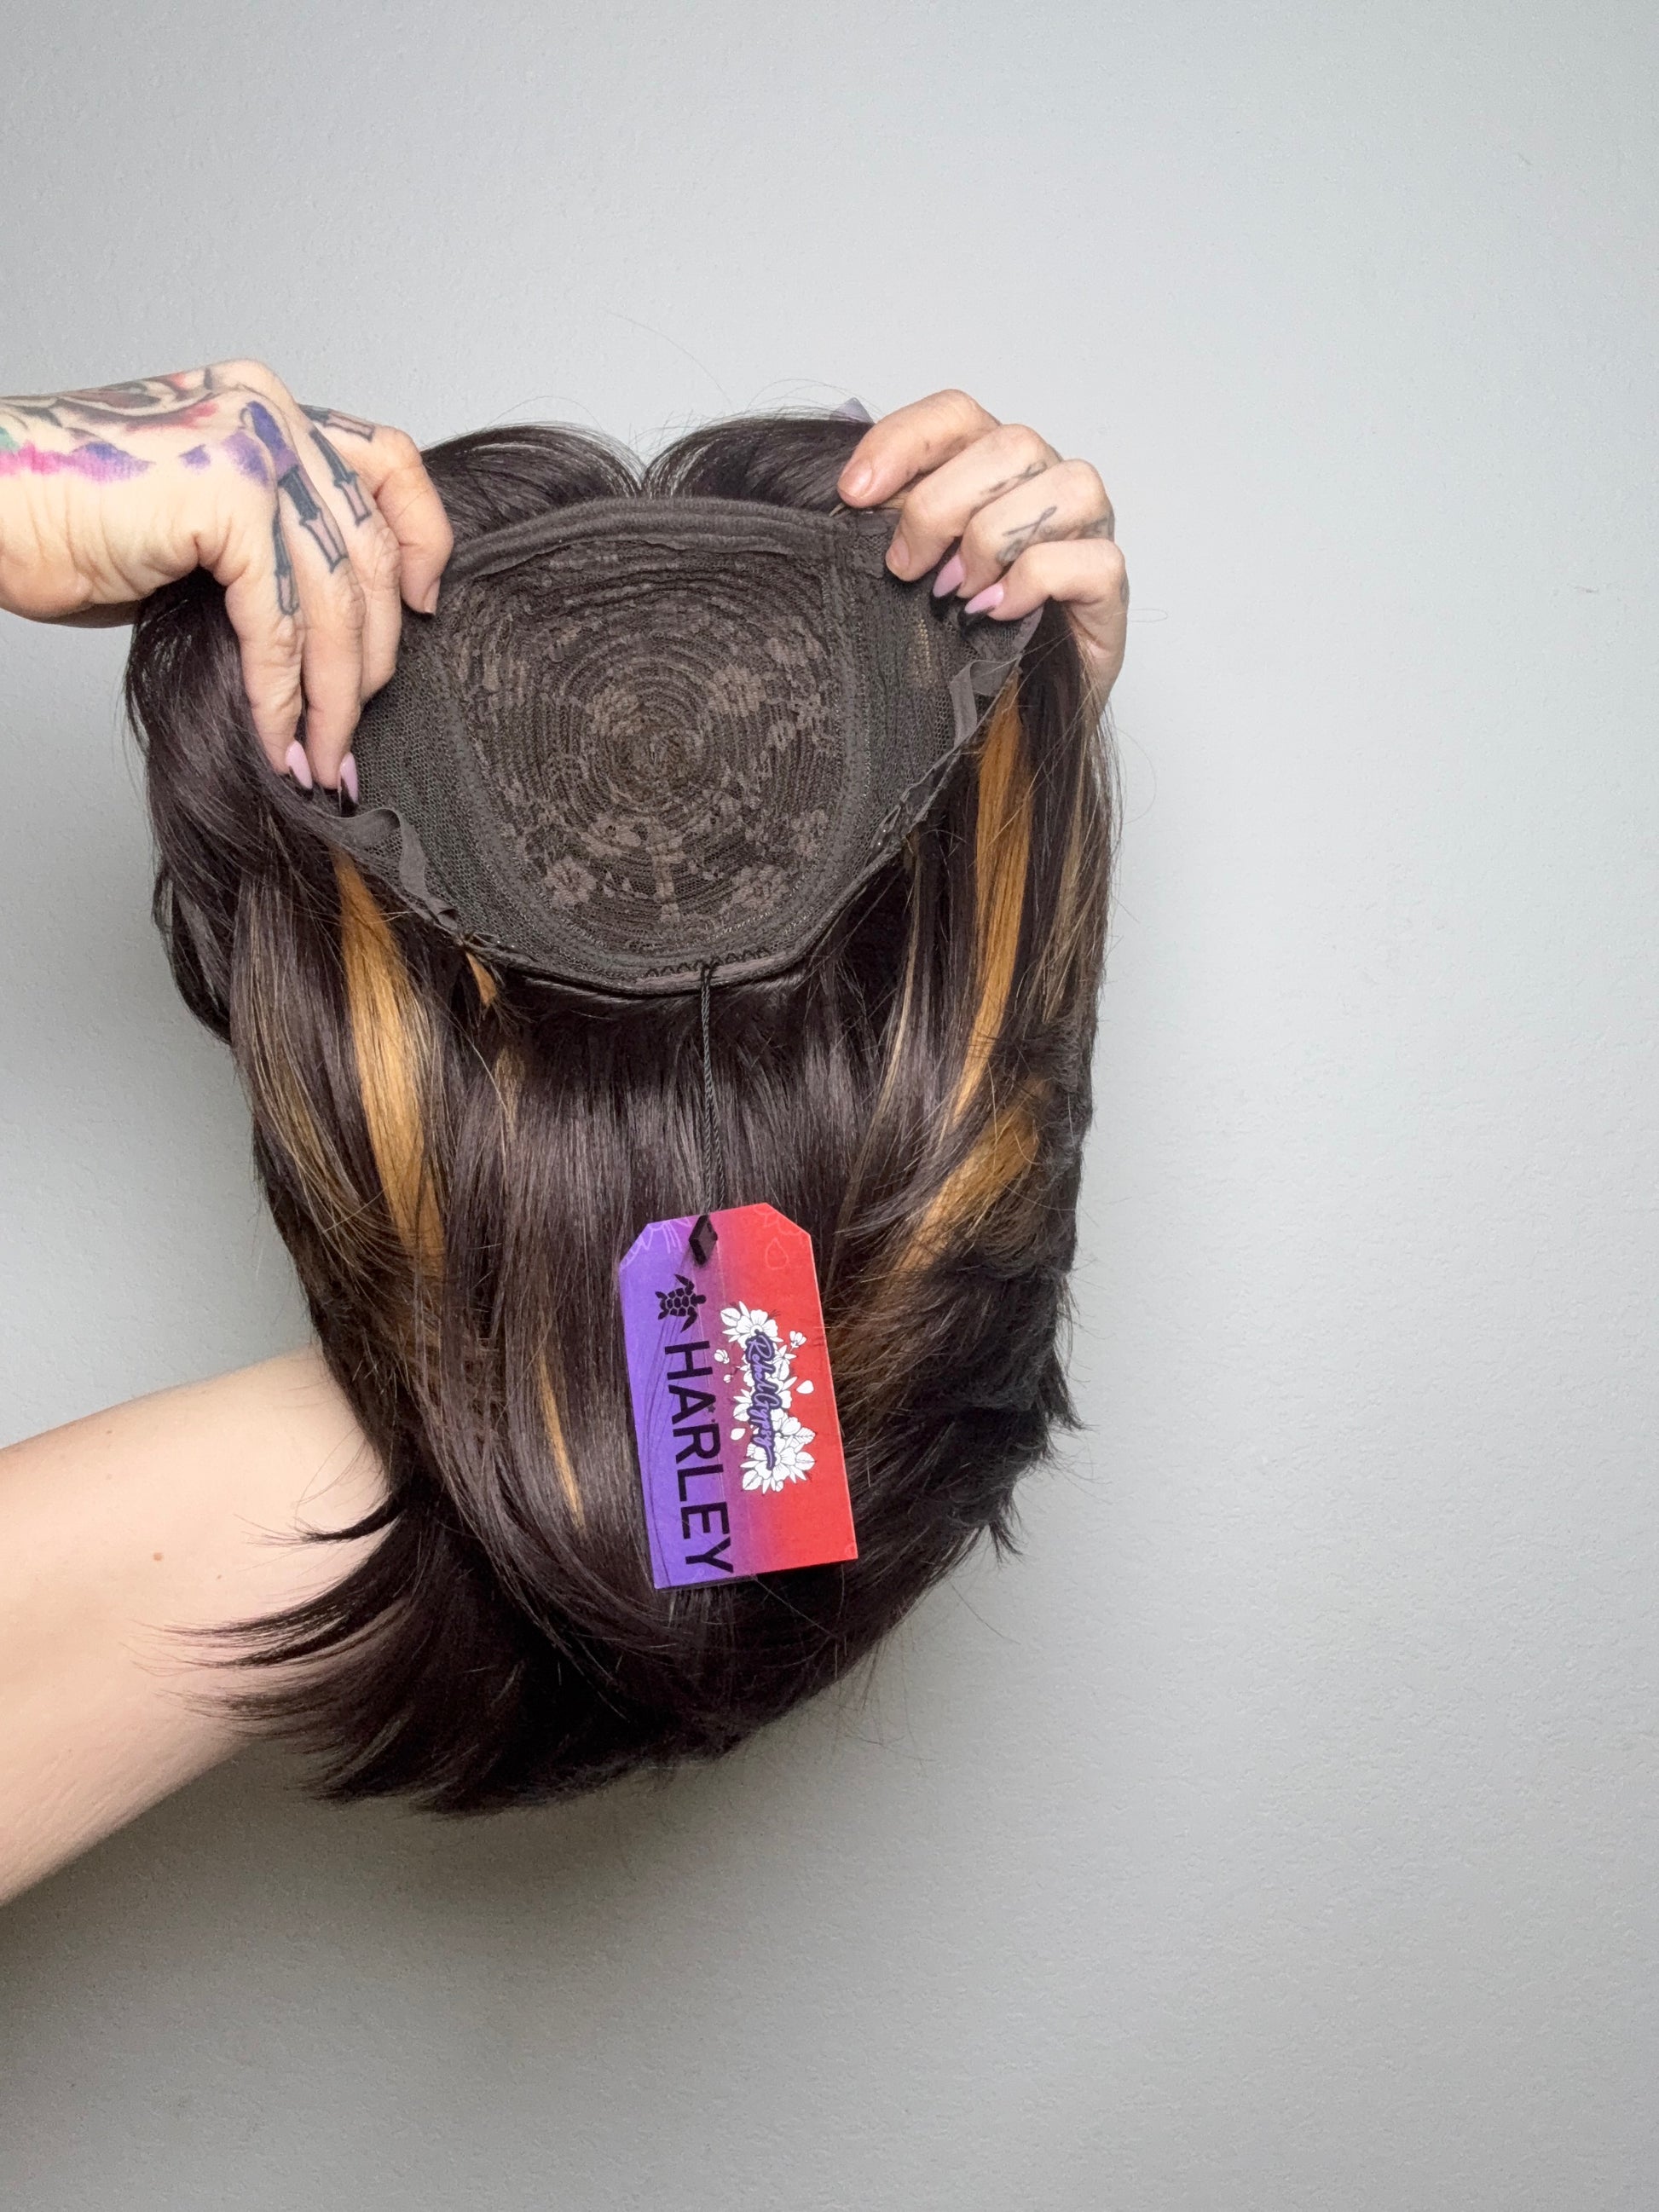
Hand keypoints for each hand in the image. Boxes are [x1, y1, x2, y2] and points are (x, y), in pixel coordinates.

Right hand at [0, 360, 452, 789]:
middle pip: (367, 552)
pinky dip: (281, 698)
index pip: (385, 465)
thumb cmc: (69, 522)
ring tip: (320, 759)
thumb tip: (336, 630)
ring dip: (331, 700)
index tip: (424, 608)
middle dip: (372, 660)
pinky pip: (280, 625)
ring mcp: (251, 445)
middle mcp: (268, 411)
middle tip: (349, 733)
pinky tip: (277, 742)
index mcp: (267, 406)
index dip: (421, 539)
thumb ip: (270, 544)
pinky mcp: (226, 497)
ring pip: (332, 602)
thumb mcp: (198, 524)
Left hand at [835, 389, 1127, 701]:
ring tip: (957, 594)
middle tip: (906, 566)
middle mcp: (1045, 487)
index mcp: (991, 469)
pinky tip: (995, 614)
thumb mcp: (907, 570)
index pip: (957, 415)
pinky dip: (1034, 581)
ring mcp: (1086, 532)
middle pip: (1010, 444)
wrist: (1000, 716)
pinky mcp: (1107, 587)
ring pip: (1065, 486)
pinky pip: (1091, 559)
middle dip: (942, 505)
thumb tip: (850, 493)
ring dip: (994, 540)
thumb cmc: (953, 639)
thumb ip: (888, 524)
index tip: (854, 493)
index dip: (903, 441)